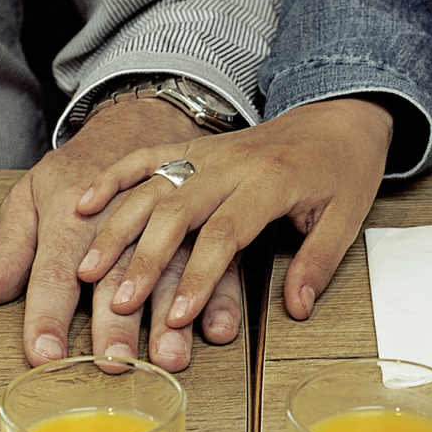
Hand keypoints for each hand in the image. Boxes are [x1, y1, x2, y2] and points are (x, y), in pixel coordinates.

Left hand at [0, 97, 246, 369]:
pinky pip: (218, 258)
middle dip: (115, 324)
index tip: (43, 354)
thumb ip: (11, 246)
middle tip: (114, 364)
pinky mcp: (204, 219)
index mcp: (69, 212)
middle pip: (115, 275)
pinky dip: (220, 295)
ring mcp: (165, 215)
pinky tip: (218, 328)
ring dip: (170, 317)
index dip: (47, 315)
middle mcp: (118, 215)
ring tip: (169, 356)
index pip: (53, 272)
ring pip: (170, 270)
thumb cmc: (80, 165)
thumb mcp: (31, 193)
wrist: (139, 115)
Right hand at [74, 97, 393, 323]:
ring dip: (116, 228)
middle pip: (176, 211)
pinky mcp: (193, 146)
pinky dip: (112, 178)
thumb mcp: (348, 217)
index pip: (226, 233)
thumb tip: (297, 309)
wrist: (339, 114)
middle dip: (144, 260)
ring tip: (89, 269)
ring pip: (151, 187)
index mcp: (271, 181)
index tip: (177, 317)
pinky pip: (145, 157)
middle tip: (119, 303)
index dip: (199, 278)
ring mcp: (207, 152)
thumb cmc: (343, 169)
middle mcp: (231, 164)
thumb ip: (318, 262)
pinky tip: (84, 205)